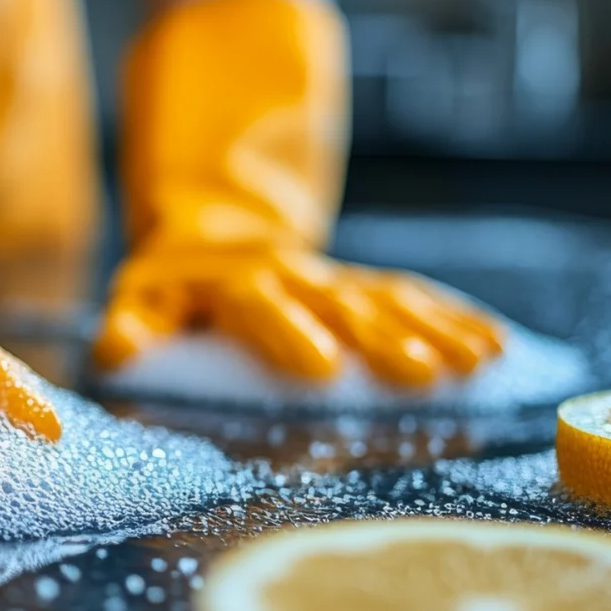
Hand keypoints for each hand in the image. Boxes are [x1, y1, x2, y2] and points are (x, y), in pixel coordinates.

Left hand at [93, 243, 503, 385]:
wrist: (217, 234)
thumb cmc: (173, 288)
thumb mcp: (140, 301)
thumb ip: (131, 330)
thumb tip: (115, 351)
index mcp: (237, 286)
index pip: (263, 309)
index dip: (290, 335)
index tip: (320, 370)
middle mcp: (296, 278)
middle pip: (344, 308)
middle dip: (386, 342)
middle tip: (424, 377)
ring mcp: (337, 280)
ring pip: (392, 302)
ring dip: (437, 332)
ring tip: (478, 362)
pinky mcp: (367, 286)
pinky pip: (417, 297)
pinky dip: (456, 319)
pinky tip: (494, 345)